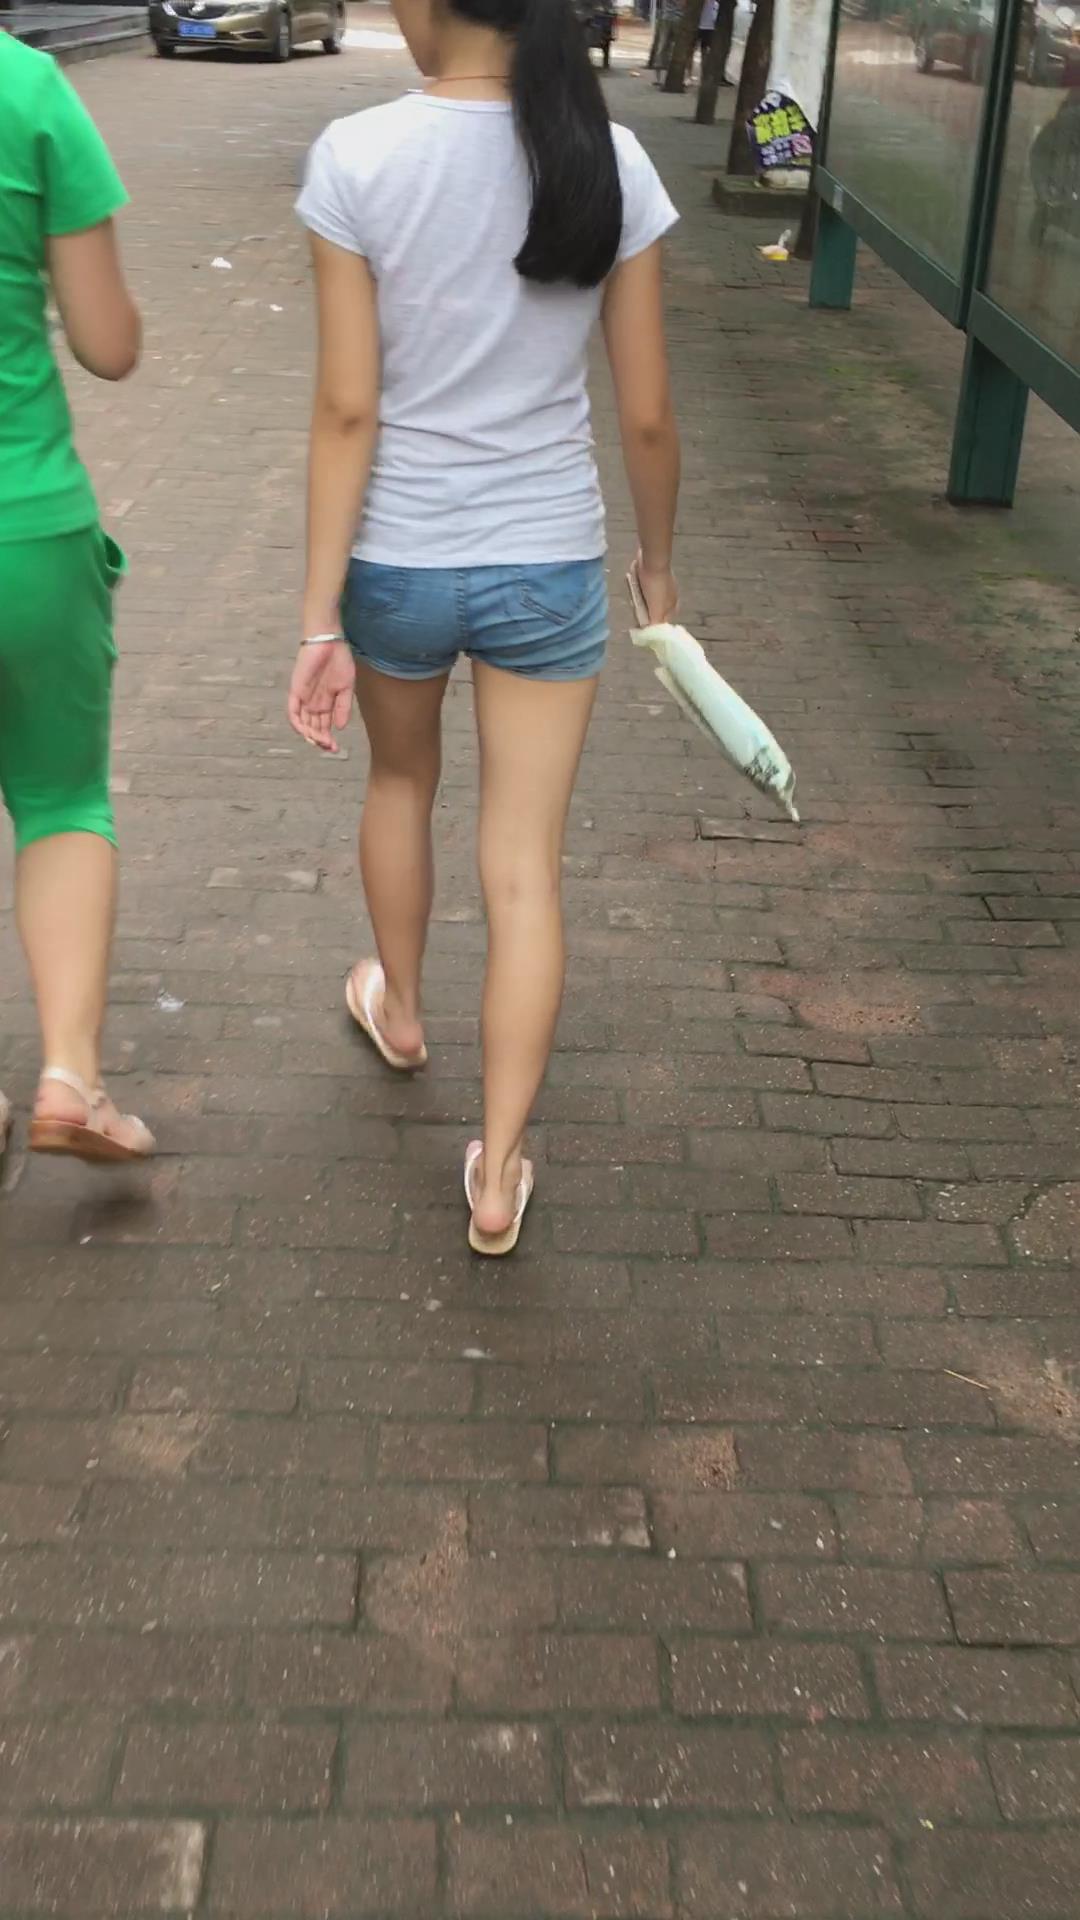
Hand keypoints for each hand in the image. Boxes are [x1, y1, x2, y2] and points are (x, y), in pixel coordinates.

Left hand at [287, 639, 354, 753]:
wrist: (330, 642)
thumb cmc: (340, 661)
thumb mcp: (346, 688)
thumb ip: (343, 708)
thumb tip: (340, 728)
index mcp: (326, 703)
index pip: (323, 727)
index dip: (327, 740)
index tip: (335, 749)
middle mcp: (313, 703)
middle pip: (313, 728)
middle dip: (320, 740)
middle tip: (329, 747)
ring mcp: (303, 698)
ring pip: (303, 723)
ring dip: (310, 735)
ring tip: (320, 741)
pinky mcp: (296, 691)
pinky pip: (292, 711)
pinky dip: (297, 723)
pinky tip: (306, 732)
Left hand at [635, 554, 678, 624]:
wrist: (652, 560)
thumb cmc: (656, 585)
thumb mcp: (656, 608)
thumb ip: (655, 622)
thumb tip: (652, 636)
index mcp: (672, 607)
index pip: (661, 623)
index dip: (651, 626)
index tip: (640, 626)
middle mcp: (669, 599)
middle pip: (653, 612)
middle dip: (643, 612)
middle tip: (636, 608)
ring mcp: (661, 588)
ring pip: (647, 601)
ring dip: (639, 600)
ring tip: (635, 595)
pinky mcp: (653, 578)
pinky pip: (643, 589)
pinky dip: (638, 589)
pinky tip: (635, 586)